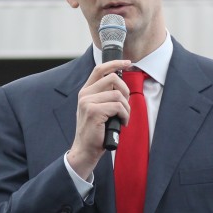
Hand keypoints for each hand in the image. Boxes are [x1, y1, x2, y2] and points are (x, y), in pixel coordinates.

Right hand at [67, 59, 131, 178]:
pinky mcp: (94, 111)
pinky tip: (122, 123)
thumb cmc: (95, 131)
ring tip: (123, 118)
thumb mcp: (98, 110)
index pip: (100, 70)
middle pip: (113, 79)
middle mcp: (85, 94)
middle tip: (126, 106)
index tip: (128, 62)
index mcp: (86, 92)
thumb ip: (105, 96)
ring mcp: (88, 102)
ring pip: (118, 95)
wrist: (85, 150)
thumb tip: (121, 85)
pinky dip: (125, 115)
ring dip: (126, 108)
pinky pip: (118, 106)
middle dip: (126, 92)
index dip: (115, 63)